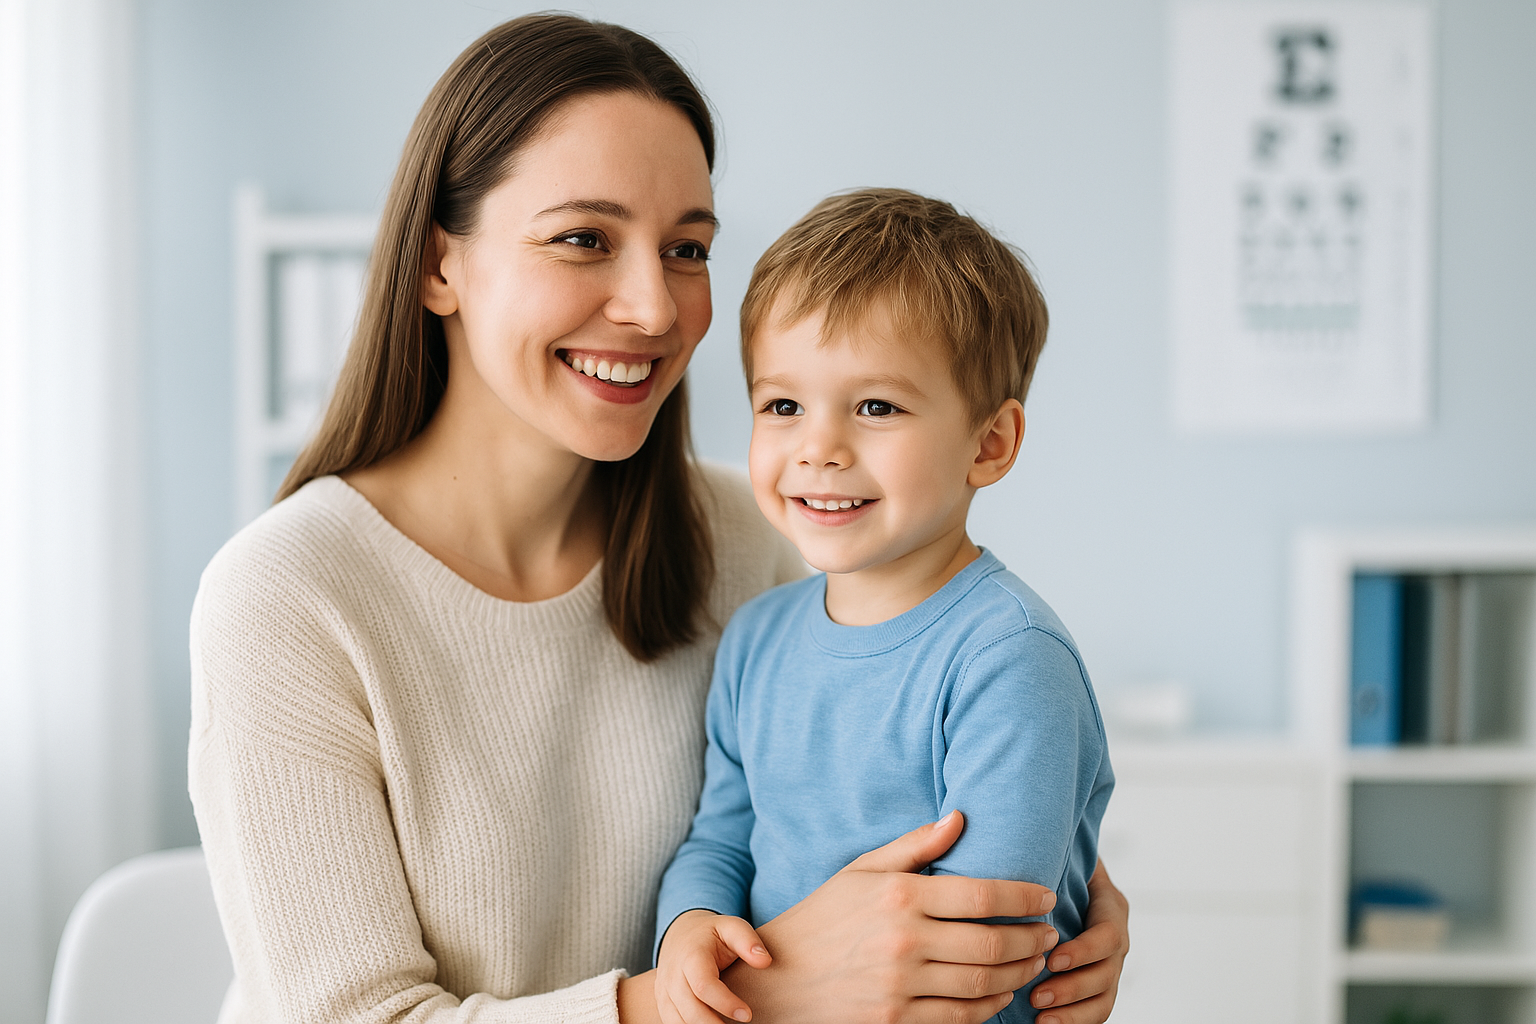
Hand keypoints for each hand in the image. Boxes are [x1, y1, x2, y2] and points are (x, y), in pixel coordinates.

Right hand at [656, 910, 771, 1023]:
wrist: (681, 934)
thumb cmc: (712, 934)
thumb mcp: (731, 927)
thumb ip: (748, 941)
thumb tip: (765, 961)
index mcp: (691, 956)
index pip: (704, 985)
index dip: (725, 1003)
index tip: (747, 1015)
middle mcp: (673, 975)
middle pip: (690, 1009)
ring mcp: (664, 990)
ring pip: (677, 1021)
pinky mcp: (662, 1002)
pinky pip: (671, 1023)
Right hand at [721, 811, 1059, 1023]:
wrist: (778, 981)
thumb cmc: (823, 918)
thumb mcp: (861, 870)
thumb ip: (914, 845)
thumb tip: (960, 817)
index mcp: (899, 896)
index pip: (982, 896)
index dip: (1025, 898)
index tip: (1047, 897)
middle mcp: (903, 941)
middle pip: (992, 944)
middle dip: (1032, 939)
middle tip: (1050, 933)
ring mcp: (900, 986)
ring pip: (984, 984)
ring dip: (1020, 974)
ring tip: (1034, 961)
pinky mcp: (896, 1020)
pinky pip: (961, 1018)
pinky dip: (991, 1007)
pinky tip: (1002, 993)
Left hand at [1028, 859, 1129, 1023]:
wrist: (1070, 876)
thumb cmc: (1059, 862)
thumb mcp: (1062, 854)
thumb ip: (1048, 858)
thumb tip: (1005, 853)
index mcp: (1111, 907)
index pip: (1108, 936)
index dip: (1083, 951)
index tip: (1052, 959)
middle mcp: (1115, 941)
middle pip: (1107, 975)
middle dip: (1072, 989)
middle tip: (1037, 996)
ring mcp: (1109, 965)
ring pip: (1104, 1000)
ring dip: (1073, 1012)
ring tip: (1041, 1018)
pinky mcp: (1097, 985)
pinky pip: (1094, 1010)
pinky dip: (1074, 1021)